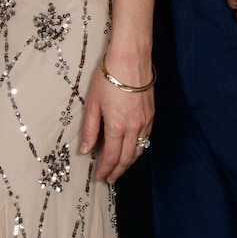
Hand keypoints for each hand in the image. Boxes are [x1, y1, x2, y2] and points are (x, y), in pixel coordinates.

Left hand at [81, 59, 154, 184]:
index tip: (99, 177)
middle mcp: (134, 127)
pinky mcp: (151, 114)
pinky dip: (138, 149)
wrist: (131, 58)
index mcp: (117, 126)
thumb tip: (85, 150)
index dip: (105, 170)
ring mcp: (145, 121)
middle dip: (117, 171)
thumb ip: (90, 130)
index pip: (111, 157)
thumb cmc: (109, 77)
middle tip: (109, 179)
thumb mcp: (93, 103)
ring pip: (138, 151)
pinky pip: (146, 138)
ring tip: (119, 169)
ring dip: (129, 163)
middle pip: (126, 158)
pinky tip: (132, 150)